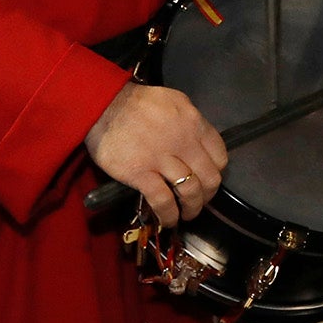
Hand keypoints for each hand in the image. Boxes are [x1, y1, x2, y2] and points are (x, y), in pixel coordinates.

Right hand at [84, 81, 226, 227]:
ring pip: (190, 191)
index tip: (207, 179)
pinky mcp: (141, 173)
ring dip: (192, 208)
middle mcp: (183, 141)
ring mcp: (162, 158)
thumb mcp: (172, 102)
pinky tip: (168, 220)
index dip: (216, 172)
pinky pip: (163, 200)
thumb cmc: (137, 103)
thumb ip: (189, 123)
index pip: (220, 155)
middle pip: (210, 178)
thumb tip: (197, 144)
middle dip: (208, 195)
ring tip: (186, 214)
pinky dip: (169, 215)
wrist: (102, 106)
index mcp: (193, 122)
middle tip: (199, 201)